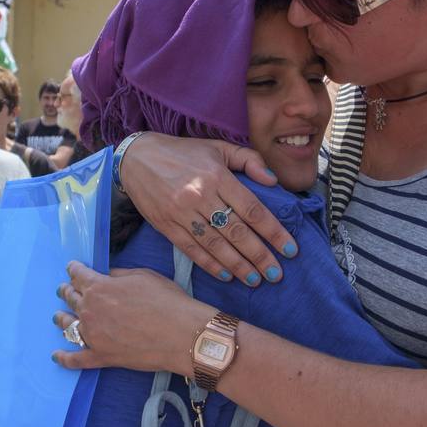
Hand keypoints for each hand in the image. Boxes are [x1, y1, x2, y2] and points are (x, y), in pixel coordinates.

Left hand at [50, 261, 209, 372]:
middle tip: (64, 290)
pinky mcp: (101, 356)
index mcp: (99, 287)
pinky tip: (56, 356)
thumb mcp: (143, 276)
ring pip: (68, 325)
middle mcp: (90, 310)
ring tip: (58, 316)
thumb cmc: (166, 301)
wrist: (181, 334)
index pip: (78, 275)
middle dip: (66, 291)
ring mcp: (93, 335)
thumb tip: (107, 276)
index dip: (74, 270)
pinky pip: (76, 359)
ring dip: (61, 318)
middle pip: (70, 298)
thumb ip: (119, 275)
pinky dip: (64, 358)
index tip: (71, 268)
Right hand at [120, 133, 296, 285]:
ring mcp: (181, 213)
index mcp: (217, 176)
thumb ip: (249, 160)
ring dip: (238, 266)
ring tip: (256, 280)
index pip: (252, 209)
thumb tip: (274, 180)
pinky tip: (226, 276)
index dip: (273, 232)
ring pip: (216, 245)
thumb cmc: (183, 152)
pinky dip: (210, 265)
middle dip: (260, 256)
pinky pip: (192, 250)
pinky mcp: (166, 226)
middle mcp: (200, 195)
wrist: (136, 158)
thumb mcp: (218, 146)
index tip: (290, 249)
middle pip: (237, 233)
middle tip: (277, 274)